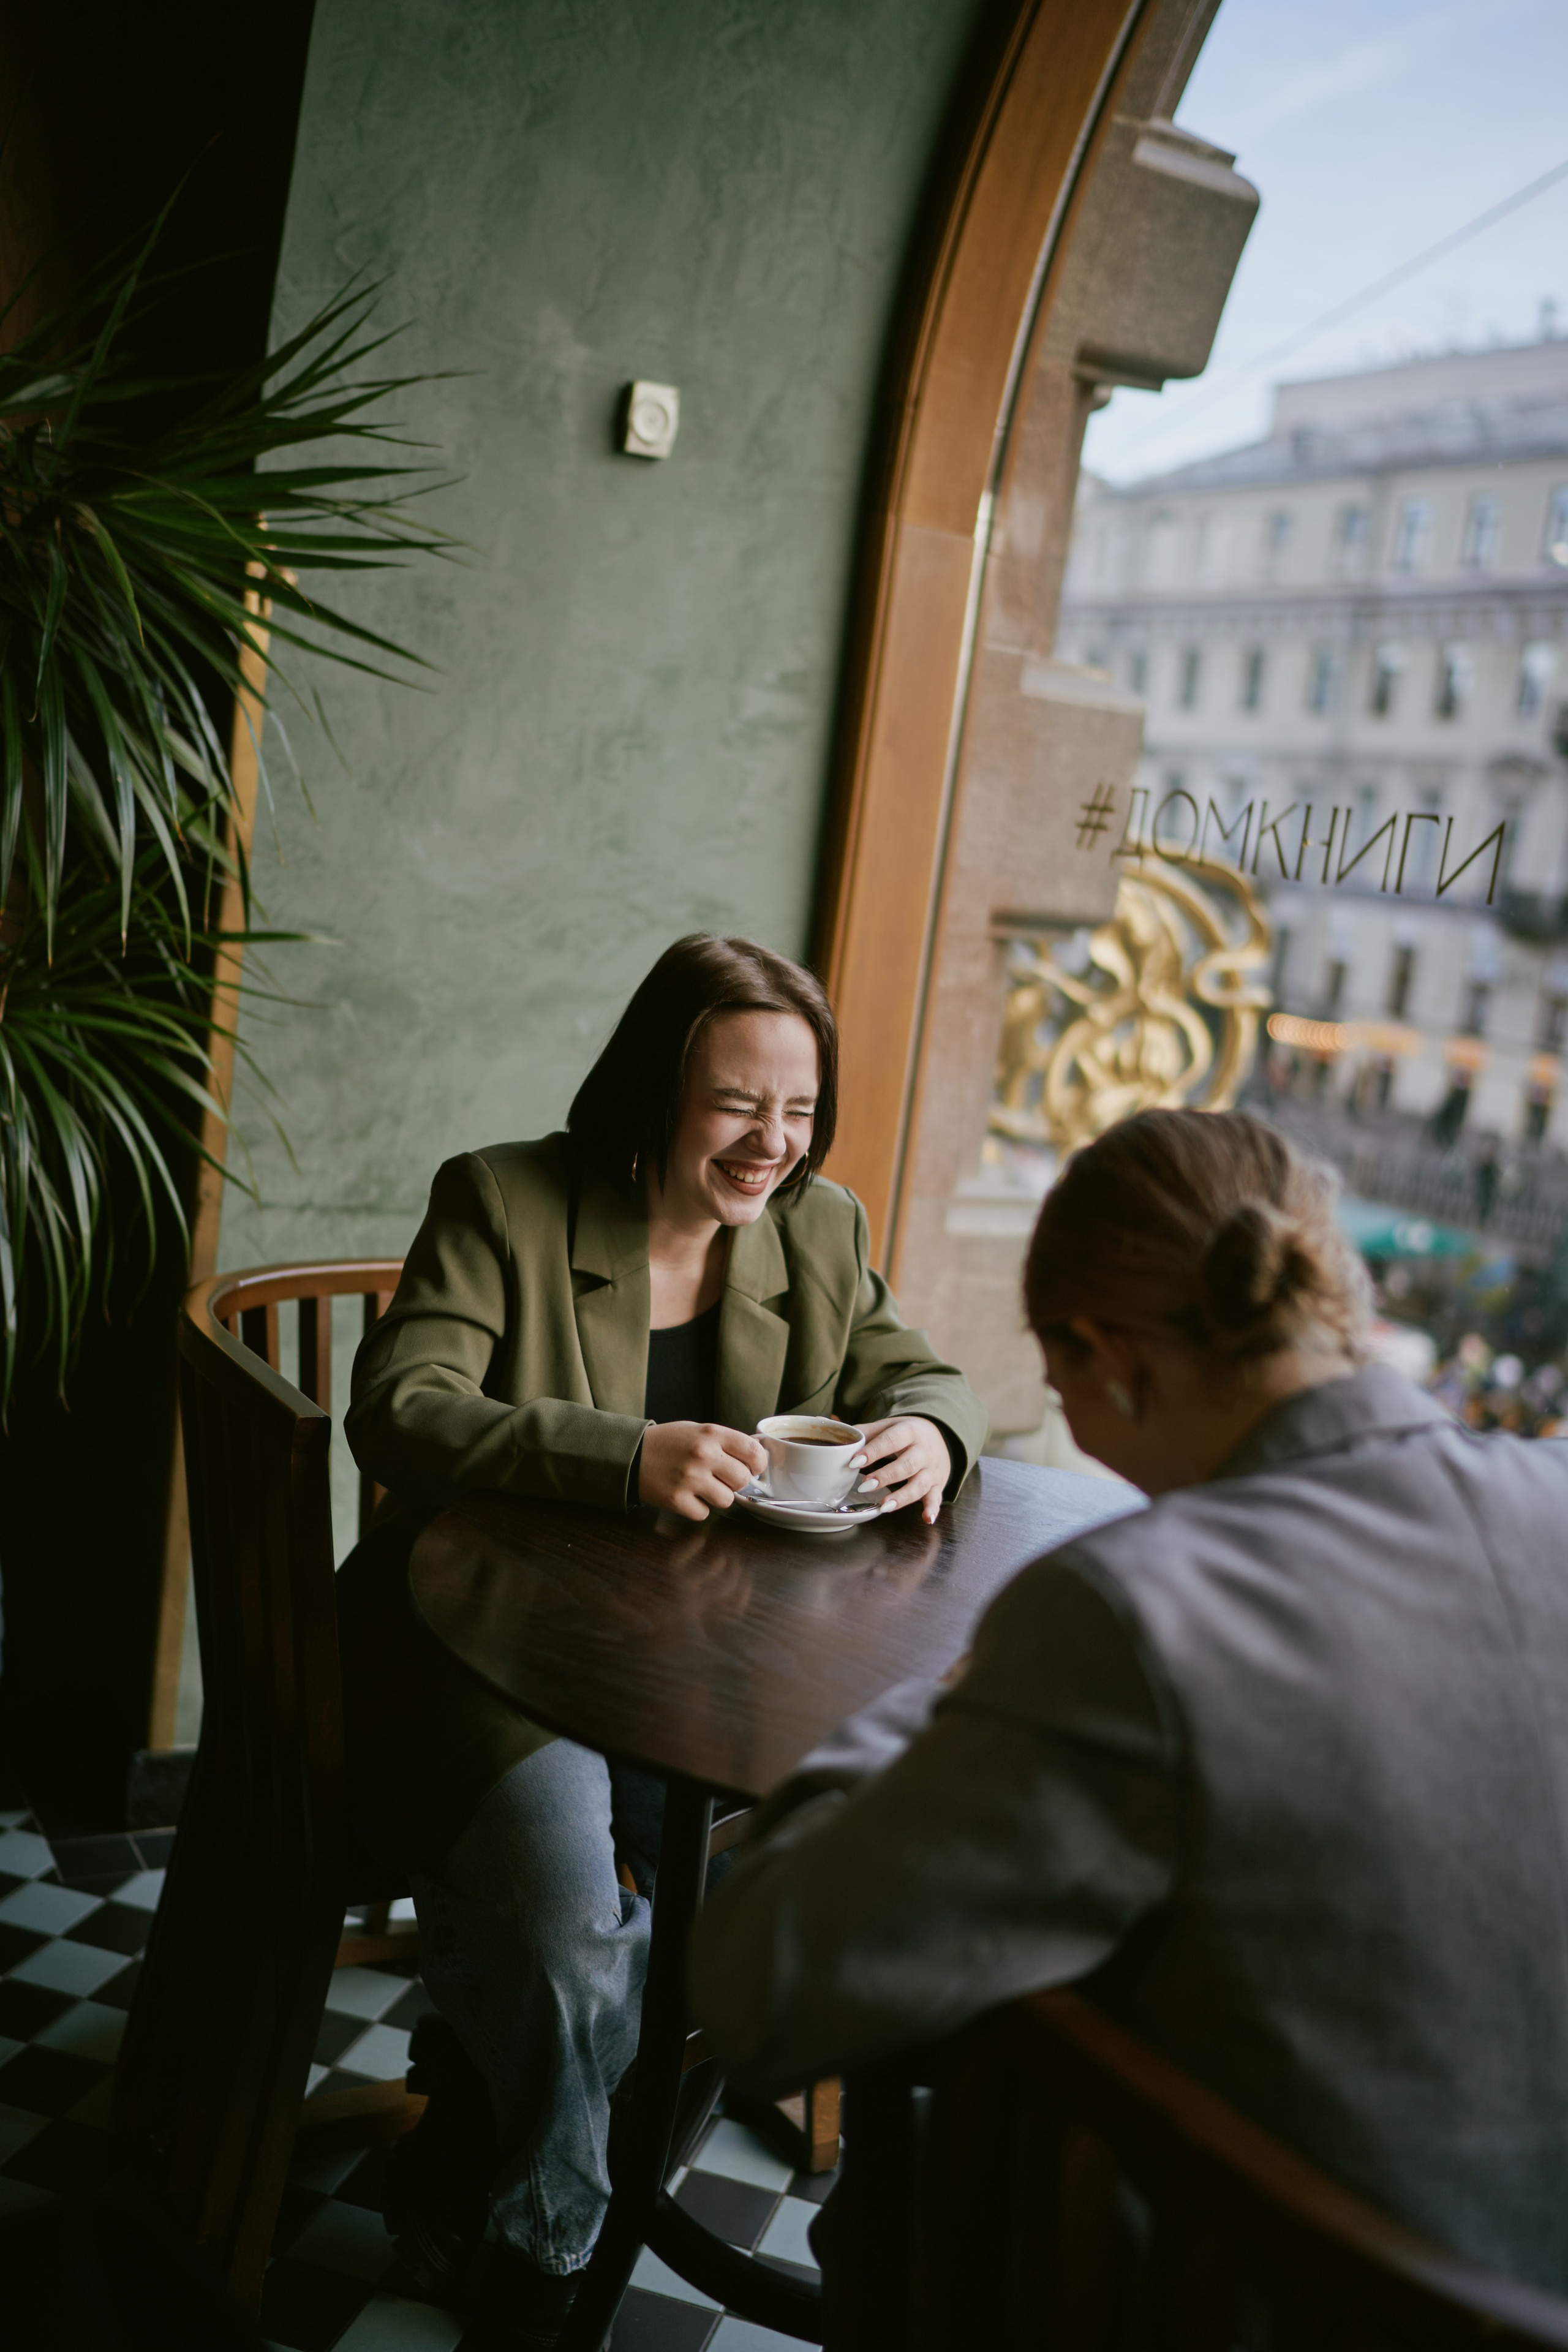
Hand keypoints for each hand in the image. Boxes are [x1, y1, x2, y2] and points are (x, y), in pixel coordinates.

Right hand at [637, 1421, 767, 1520]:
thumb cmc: (669, 1443)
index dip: (757, 1463)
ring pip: (726, 1500)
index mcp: (711, 1434)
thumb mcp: (698, 1430)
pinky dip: (697, 1507)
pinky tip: (687, 1495)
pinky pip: (704, 1513)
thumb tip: (757, 1454)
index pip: (753, 1451)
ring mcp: (690, 1479)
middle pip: (742, 1479)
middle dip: (734, 1481)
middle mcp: (703, 1455)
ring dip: (717, 1496)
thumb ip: (726, 1442)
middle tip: (720, 1477)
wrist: (631, 1455)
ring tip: (701, 1486)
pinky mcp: (677, 1500)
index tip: (751, 1467)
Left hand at [855, 1416, 950, 1523]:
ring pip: (920, 1484)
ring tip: (884, 1506)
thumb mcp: (889, 1426)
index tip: (855, 1462)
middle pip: (908, 1464)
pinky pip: (936, 1497)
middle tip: (865, 1486)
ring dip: (903, 1497)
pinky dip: (933, 1508)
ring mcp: (932, 1469)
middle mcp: (924, 1451)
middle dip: (886, 1477)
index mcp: (910, 1431)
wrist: (939, 1435)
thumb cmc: (906, 1433)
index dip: (873, 1451)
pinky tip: (927, 1518)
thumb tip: (841, 1434)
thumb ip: (866, 1432)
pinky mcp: (938, 1484)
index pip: (891, 1440)